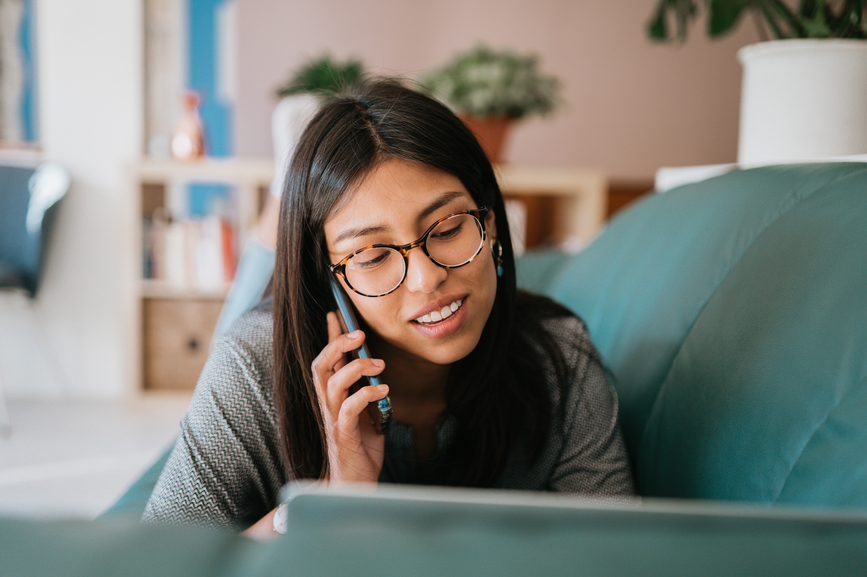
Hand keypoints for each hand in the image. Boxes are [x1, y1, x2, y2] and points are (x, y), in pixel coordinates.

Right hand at [311, 312, 388, 483]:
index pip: (327, 362)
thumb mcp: (367, 415)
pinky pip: (348, 409)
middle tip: (358, 333)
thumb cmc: (361, 451)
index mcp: (333, 398)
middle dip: (336, 345)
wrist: (355, 488)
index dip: (330, 337)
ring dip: (355, 368)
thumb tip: (376, 368)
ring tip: (378, 364)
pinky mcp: (343, 436)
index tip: (336, 314)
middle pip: (320, 367)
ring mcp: (333, 421)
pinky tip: (383, 390)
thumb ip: (367, 392)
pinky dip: (365, 395)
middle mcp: (328, 406)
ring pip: (331, 383)